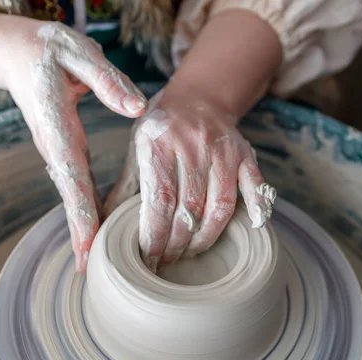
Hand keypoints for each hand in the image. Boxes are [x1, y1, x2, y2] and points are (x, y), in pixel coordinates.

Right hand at [0, 22, 147, 271]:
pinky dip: (87, 211)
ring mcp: (60, 152)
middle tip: (93, 272)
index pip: (72, 178)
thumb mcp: (78, 54)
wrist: (18, 53)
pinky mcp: (66, 151)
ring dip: (85, 229)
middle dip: (82, 235)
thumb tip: (137, 108)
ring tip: (97, 263)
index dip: (80, 215)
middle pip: (72, 198)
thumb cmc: (50, 51)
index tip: (87, 248)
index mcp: (59, 128)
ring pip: (74, 196)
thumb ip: (106, 81)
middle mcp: (57, 148)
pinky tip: (100, 230)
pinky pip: (77, 186)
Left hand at [104, 85, 275, 271]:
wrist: (198, 97)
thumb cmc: (162, 128)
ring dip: (206, 237)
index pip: (160, 200)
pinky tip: (253, 227)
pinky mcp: (245, 153)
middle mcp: (193, 143)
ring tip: (192, 252)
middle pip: (189, 207)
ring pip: (220, 204)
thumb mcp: (137, 148)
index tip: (150, 257)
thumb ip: (125, 186)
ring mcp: (223, 149)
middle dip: (177, 243)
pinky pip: (254, 185)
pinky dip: (258, 208)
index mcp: (159, 142)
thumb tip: (103, 226)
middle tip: (167, 261)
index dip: (156, 235)